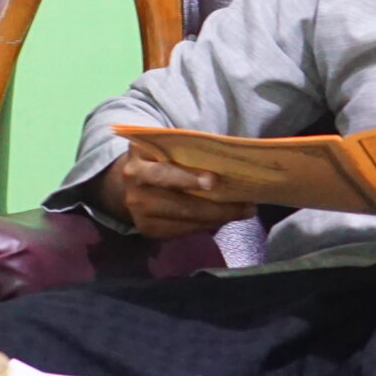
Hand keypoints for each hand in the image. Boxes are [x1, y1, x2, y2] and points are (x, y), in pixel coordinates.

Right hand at [95, 144, 256, 239]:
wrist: (130, 181)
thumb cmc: (159, 157)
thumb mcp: (166, 145)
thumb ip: (188, 148)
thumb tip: (228, 157)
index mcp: (138, 159)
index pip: (162, 173)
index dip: (187, 178)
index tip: (214, 181)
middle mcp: (134, 188)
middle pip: (178, 204)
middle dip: (214, 206)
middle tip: (245, 206)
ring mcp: (138, 213)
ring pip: (183, 220)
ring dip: (217, 218)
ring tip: (243, 211)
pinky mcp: (148, 230)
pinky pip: (182, 231)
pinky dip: (205, 225)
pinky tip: (223, 218)